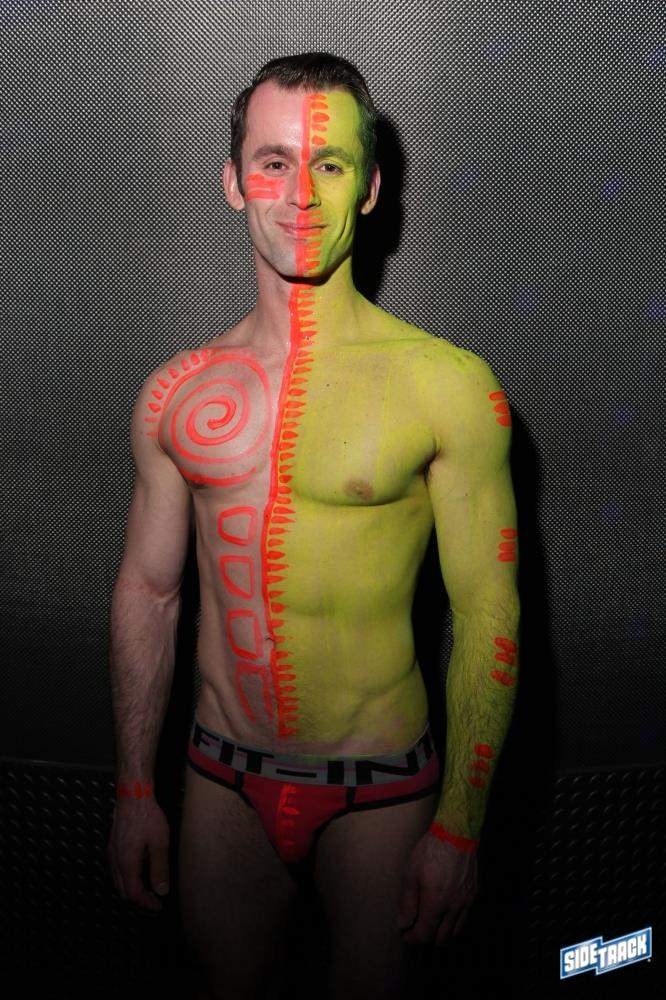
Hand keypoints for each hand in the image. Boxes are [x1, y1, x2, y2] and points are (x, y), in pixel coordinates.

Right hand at [107, 797, 170, 912]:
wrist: (132, 795)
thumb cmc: (146, 815)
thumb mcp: (159, 843)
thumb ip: (160, 868)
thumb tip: (161, 890)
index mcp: (126, 863)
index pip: (133, 893)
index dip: (146, 903)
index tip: (158, 906)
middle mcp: (115, 860)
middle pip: (123, 891)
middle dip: (139, 899)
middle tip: (155, 901)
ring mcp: (112, 853)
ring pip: (119, 881)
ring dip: (133, 888)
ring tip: (150, 888)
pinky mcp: (114, 846)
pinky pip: (118, 870)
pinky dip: (129, 877)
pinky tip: (141, 871)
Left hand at [397, 830, 478, 945]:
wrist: (456, 833)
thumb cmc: (431, 851)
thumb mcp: (411, 874)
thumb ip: (407, 902)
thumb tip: (403, 923)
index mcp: (436, 904)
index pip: (425, 935)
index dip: (413, 938)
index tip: (405, 934)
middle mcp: (453, 908)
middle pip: (442, 938)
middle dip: (427, 938)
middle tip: (416, 929)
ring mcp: (466, 901)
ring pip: (456, 931)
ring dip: (443, 932)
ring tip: (431, 922)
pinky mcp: (474, 893)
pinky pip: (465, 917)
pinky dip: (455, 921)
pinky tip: (446, 912)